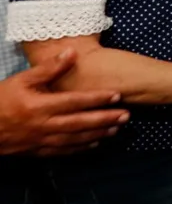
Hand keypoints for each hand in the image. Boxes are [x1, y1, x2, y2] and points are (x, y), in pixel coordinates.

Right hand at [0, 49, 128, 155]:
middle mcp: (44, 125)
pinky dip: (82, 147)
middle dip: (106, 119)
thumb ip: (48, 68)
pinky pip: (64, 150)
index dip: (98, 99)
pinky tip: (96, 143)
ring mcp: (42, 140)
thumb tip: (71, 52)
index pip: (76, 102)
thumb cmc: (1, 100)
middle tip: (127, 115)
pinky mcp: (38, 151)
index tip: (117, 95)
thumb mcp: (21, 79)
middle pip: (81, 123)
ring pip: (76, 138)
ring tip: (117, 128)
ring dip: (99, 134)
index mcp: (40, 106)